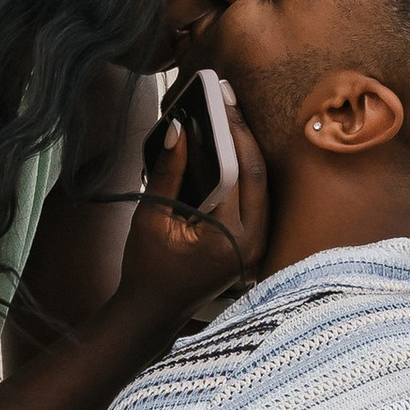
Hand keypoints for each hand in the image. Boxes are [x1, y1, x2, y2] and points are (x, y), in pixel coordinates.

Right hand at [116, 94, 269, 323]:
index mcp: (230, 239)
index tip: (220, 98)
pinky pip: (257, 197)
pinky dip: (244, 171)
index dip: (229, 131)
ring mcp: (259, 246)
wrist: (154, 312)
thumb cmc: (147, 269)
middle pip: (258, 174)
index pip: (237, 173)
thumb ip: (167, 172)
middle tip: (227, 96)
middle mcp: (254, 243)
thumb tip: (177, 127)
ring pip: (262, 184)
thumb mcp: (151, 218)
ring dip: (246, 148)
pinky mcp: (256, 244)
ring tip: (230, 113)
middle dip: (242, 131)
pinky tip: (231, 144)